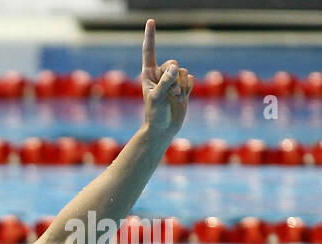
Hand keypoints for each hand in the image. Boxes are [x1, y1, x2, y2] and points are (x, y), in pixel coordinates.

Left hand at [140, 19, 192, 136]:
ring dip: (180, 86)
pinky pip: (191, 79)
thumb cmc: (155, 113)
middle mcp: (160, 74)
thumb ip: (165, 82)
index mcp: (148, 74)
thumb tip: (174, 68)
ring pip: (183, 71)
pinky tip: (182, 98)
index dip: (150, 36)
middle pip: (173, 62)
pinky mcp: (183, 86)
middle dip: (173, 77)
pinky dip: (188, 88)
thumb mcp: (157, 97)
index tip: (150, 21)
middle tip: (169, 94)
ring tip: (174, 98)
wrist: (164, 128)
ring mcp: (172, 80)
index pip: (149, 51)